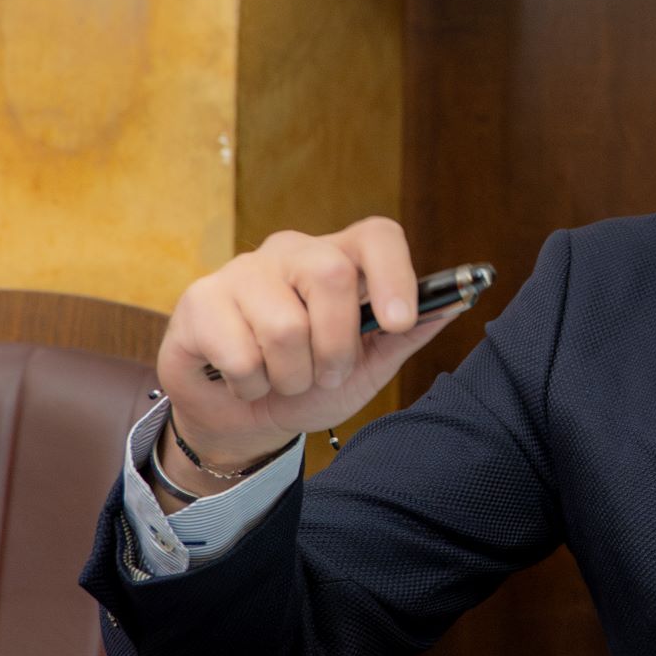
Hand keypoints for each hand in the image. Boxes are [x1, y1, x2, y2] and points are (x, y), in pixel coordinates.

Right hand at [156, 217, 438, 474]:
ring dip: (291, 376)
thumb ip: (404, 335)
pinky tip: (244, 380)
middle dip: (336, 346)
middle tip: (326, 374)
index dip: (395, 273)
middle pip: (332, 274)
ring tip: (282, 380)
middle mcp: (292, 252)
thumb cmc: (308, 386)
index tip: (398, 321)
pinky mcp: (200, 300)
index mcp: (339, 259)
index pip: (376, 235)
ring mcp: (242, 271)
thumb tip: (455, 302)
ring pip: (285, 326)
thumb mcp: (366, 368)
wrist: (241, 420)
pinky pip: (240, 352)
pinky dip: (251, 384)